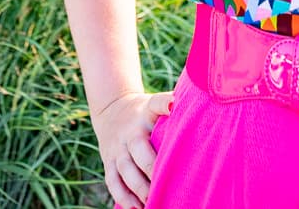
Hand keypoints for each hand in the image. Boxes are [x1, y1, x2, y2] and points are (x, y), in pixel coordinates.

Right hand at [90, 91, 173, 208]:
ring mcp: (117, 149)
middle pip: (140, 151)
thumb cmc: (144, 110)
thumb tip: (190, 101)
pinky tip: (136, 208)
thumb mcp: (155, 102)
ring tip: (152, 203)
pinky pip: (113, 182)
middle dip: (153, 170)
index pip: (156, 104)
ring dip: (139, 189)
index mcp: (145, 113)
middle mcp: (129, 132)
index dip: (165, 105)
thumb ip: (170, 104)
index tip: (174, 107)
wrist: (112, 108)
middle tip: (168, 185)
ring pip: (126, 171)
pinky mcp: (109, 162)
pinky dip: (123, 197)